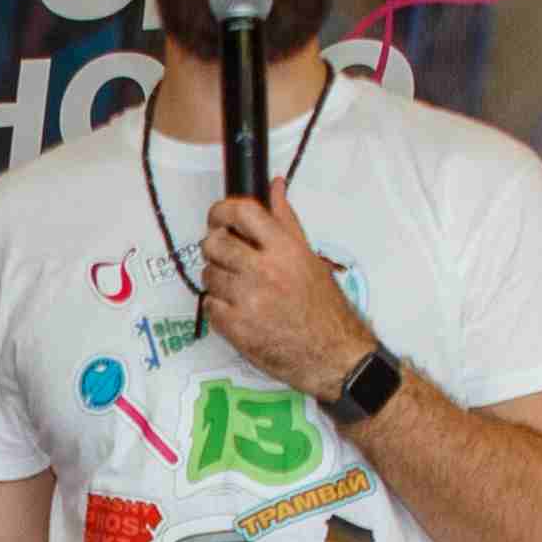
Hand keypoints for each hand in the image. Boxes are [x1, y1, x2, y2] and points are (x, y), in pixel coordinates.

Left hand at [196, 198, 376, 398]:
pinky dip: (219, 308)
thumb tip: (274, 186)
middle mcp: (265, 271)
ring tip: (239, 290)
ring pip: (209, 276)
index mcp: (285, 249)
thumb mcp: (308, 258)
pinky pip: (210, 306)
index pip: (241, 212)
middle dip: (215, 248)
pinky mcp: (236, 328)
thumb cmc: (324, 308)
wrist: (333, 355)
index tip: (219, 218)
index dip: (222, 211)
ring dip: (218, 280)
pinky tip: (238, 311)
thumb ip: (285, 221)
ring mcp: (248, 300)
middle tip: (226, 257)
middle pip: (214, 243)